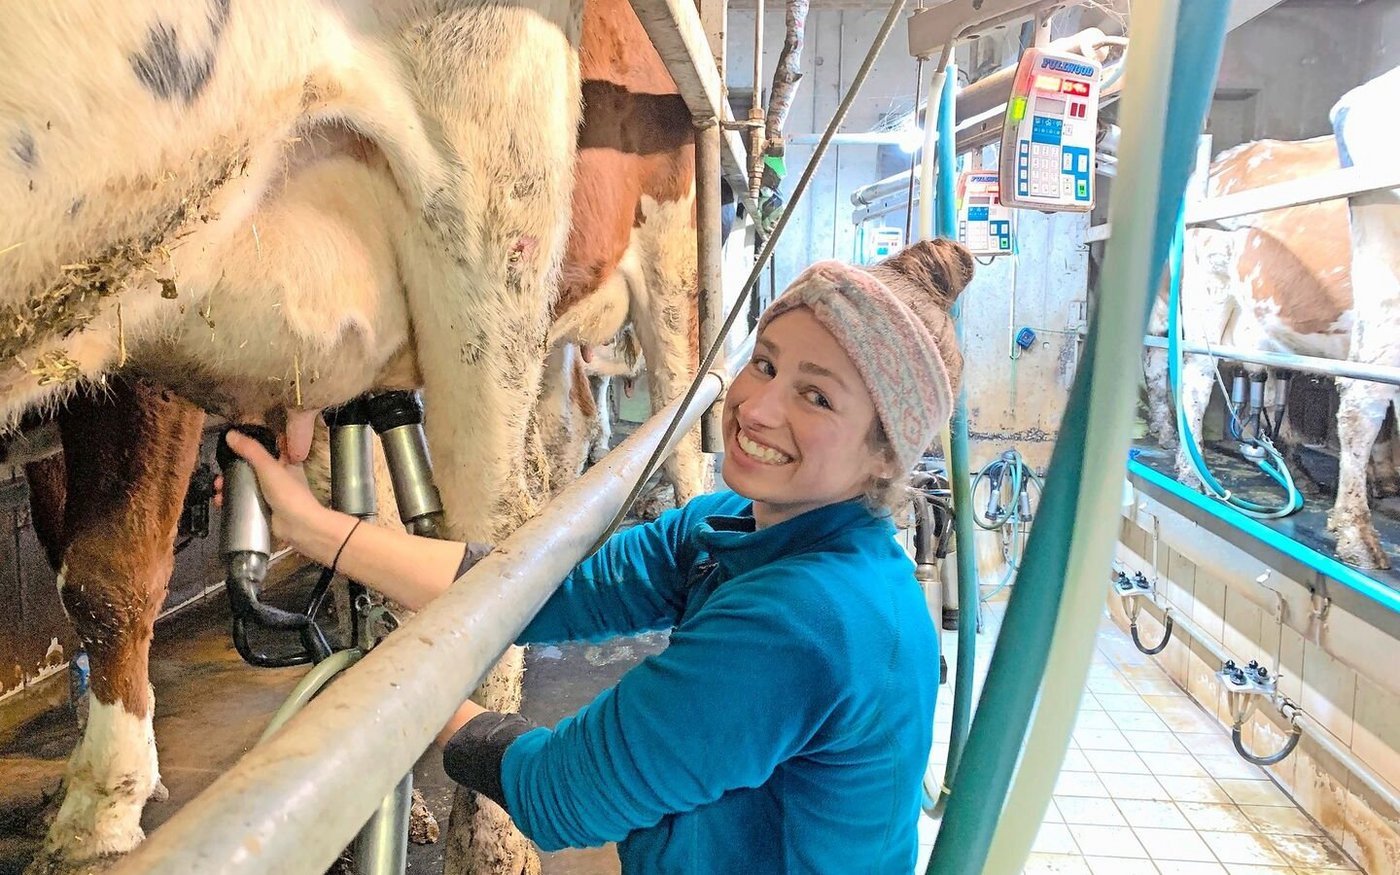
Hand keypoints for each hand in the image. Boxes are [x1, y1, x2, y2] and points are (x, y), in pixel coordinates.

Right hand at [218, 430, 329, 553]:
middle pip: (252, 469)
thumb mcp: (268, 466)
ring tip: (218, 489)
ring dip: (229, 486)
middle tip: (220, 475)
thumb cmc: (289, 494)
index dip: (252, 447)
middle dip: (233, 471)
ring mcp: (271, 495)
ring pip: (246, 486)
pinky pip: (245, 502)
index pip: (269, 449)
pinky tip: (222, 502)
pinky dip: (232, 501)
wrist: (297, 526)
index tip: (234, 447)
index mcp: (286, 464)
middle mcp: (279, 478)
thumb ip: (250, 450)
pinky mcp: (264, 510)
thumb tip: (231, 435)